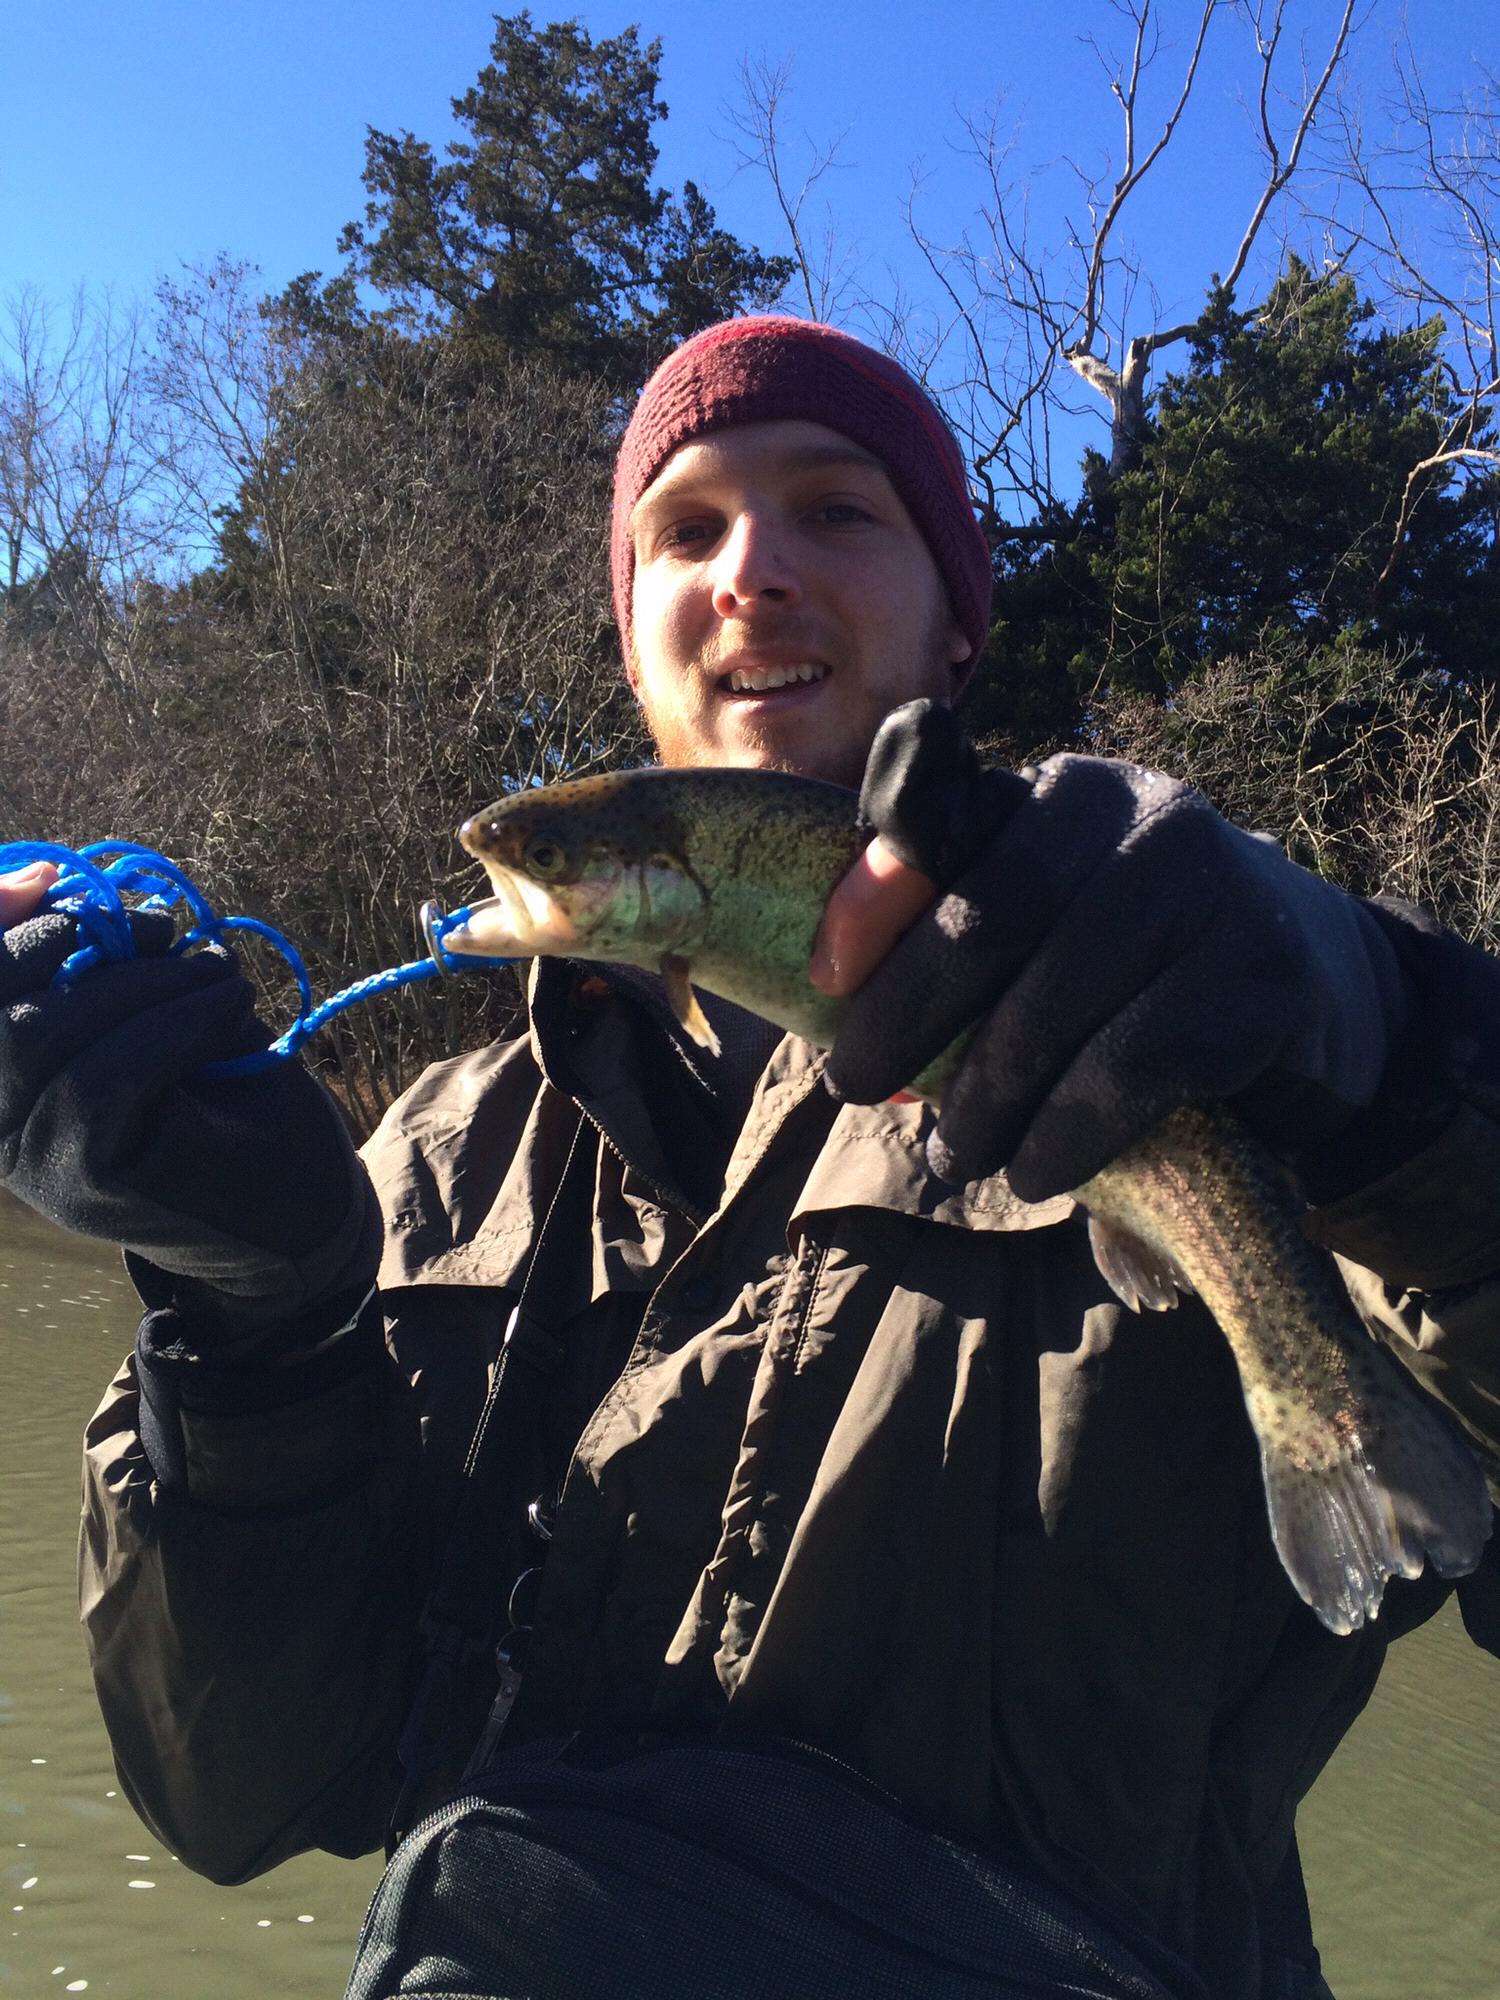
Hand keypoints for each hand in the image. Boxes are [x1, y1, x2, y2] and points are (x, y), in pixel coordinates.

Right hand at [0, 877, 377, 1331]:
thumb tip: (52, 878)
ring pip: (41, 1032)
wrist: (303, 1211)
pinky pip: (104, 1073)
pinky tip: (226, 1008)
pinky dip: (173, 1020)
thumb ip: (100, 962)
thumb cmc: (233, 1104)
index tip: (52, 880)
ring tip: (214, 978)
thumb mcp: (159, 1011)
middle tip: (165, 933)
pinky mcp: (84, 1176)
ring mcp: (33, 1157)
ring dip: (140, 982)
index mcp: (8, 1082)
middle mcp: (0, 1123)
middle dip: (74, 942)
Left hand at [817, 702, 1409, 1201]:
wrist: (1308, 985)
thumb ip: (950, 934)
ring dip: (984, 1103)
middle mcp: (1143, 812)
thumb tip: (838, 1017)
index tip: (821, 978)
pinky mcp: (1263, 976)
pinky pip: (1131, 1070)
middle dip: (906, 1020)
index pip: (946, 824)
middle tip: (853, 1090)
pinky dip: (1066, 1135)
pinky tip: (1035, 1172)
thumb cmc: (1129, 962)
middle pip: (989, 923)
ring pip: (1053, 1009)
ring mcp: (1213, 886)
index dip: (875, 897)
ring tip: (954, 1158)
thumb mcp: (1045, 919)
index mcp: (1066, 790)